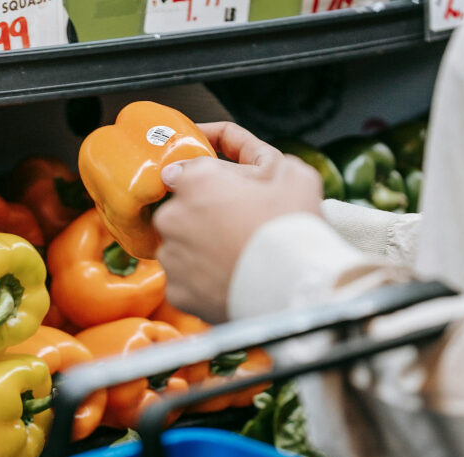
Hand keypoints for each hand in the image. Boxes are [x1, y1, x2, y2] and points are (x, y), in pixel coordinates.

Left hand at [153, 121, 322, 322]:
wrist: (292, 289)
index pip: (187, 171)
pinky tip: (227, 278)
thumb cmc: (291, 227)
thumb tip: (240, 163)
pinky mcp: (176, 293)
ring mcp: (172, 259)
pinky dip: (201, 280)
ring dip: (200, 248)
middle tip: (237, 226)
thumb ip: (257, 156)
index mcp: (195, 181)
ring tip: (234, 255)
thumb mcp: (288, 171)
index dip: (210, 179)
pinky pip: (184, 280)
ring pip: (180, 247)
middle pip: (181, 210)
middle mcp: (172, 218)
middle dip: (203, 215)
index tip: (224, 189)